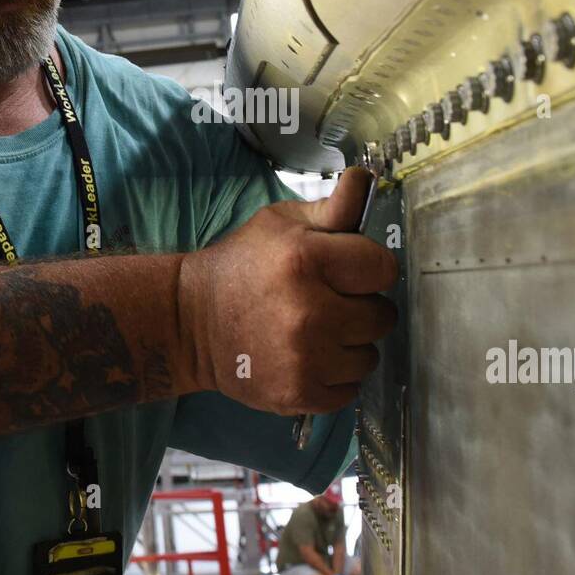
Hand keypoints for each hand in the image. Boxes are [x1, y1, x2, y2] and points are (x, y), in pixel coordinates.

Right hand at [176, 166, 398, 415]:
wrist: (191, 323)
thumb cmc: (243, 265)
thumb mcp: (280, 224)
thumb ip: (332, 208)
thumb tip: (366, 179)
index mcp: (306, 260)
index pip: (383, 269)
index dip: (369, 268)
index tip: (349, 272)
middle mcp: (310, 312)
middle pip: (382, 316)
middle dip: (360, 307)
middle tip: (328, 302)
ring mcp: (305, 359)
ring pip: (369, 356)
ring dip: (349, 346)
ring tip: (316, 333)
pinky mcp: (299, 394)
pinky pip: (351, 389)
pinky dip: (335, 377)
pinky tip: (308, 359)